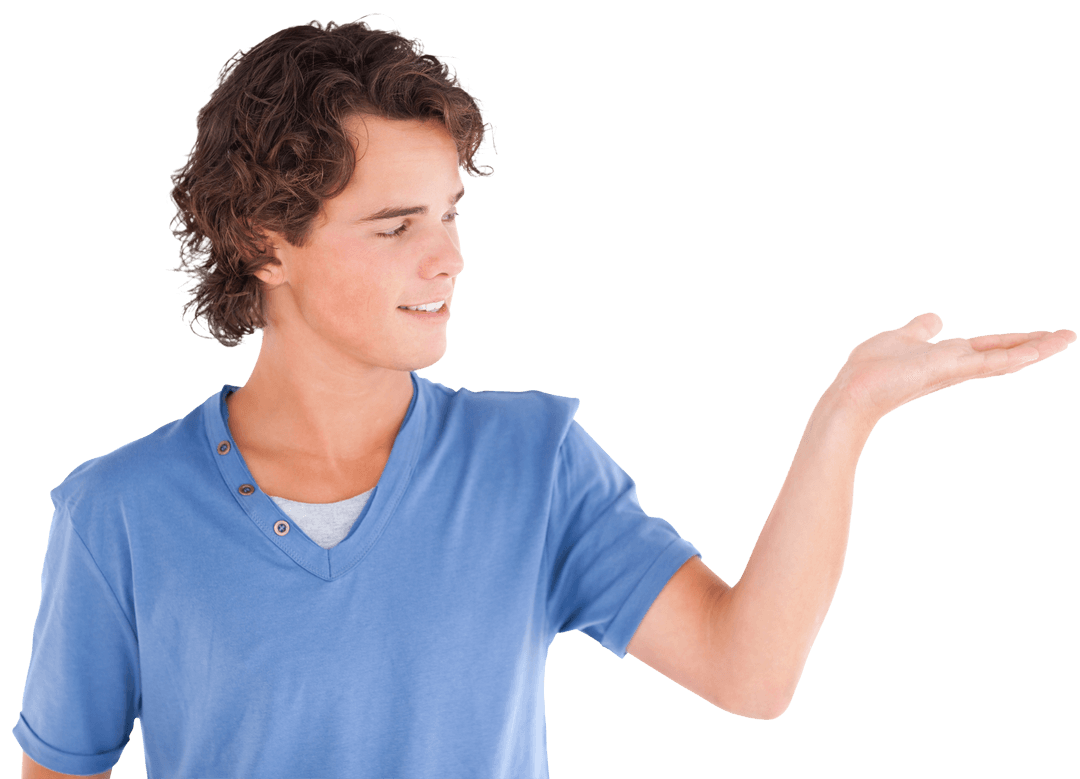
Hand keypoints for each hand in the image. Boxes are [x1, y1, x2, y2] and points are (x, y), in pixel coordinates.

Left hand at [832, 312, 1075, 424]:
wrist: (853, 393)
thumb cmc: (869, 371)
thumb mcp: (900, 337)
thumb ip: (920, 329)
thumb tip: (935, 318)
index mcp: (945, 357)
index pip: (987, 347)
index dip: (1012, 340)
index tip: (1040, 335)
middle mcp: (954, 366)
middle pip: (1001, 352)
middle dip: (1033, 344)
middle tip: (1067, 337)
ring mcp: (953, 370)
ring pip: (1002, 358)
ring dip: (1034, 348)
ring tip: (1065, 339)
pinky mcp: (947, 370)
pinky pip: (987, 362)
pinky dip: (1013, 355)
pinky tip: (1038, 349)